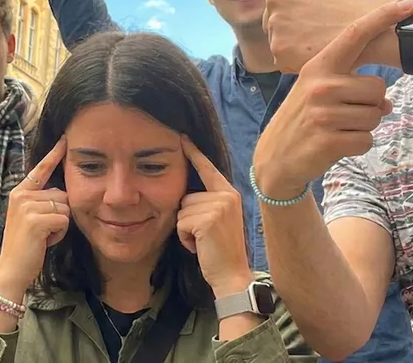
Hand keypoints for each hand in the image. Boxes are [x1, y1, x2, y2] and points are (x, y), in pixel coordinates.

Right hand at [0, 138, 69, 290]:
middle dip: (60, 214)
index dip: (54, 154)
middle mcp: (21, 195)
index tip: (65, 139)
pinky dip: (60, 234)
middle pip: (62, 194)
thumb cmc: (25, 246)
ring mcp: (27, 207)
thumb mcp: (30, 218)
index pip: (40, 169)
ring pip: (65, 207)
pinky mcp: (35, 220)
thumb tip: (63, 193)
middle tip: (42, 231)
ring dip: (60, 226)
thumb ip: (41, 202)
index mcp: (19, 192)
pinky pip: (64, 220)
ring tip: (43, 236)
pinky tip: (45, 241)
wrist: (12, 269)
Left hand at [177, 136, 252, 294]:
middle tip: (205, 236)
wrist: (232, 275)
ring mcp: (218, 206)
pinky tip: (200, 246)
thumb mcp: (218, 220)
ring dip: (185, 229)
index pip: (208, 169)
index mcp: (230, 194)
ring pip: (181, 210)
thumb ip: (208, 203)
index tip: (182, 137)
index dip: (194, 153)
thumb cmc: (220, 250)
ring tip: (203, 241)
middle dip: (188, 218)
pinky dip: (184, 238)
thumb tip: (187, 193)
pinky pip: (180, 223)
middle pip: (186, 197)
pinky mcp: (207, 219)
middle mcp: (227, 196)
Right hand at [254, 0, 412, 198]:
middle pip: (378, 87)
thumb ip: (348, 85)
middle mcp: (320, 86)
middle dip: (371, 104)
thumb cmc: (301, 118)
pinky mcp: (328, 141)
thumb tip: (386, 102)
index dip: (382, 19)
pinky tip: (335, 144)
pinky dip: (357, 145)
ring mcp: (323, 114)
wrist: (275, 156)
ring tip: (338, 128)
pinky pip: (366, 140)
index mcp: (317, 67)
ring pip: (375, 116)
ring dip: (364, 126)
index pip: (354, 37)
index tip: (408, 4)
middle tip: (345, 113)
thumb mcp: (314, 90)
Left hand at [264, 0, 395, 72]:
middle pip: (273, 23)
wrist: (369, 29)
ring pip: (277, 42)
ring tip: (318, 44)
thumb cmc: (350, 12)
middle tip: (316, 36)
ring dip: (293, 48)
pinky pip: (281, 61)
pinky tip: (315, 55)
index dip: (297, 18)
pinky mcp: (277, 47)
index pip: (279, 6)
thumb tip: (284, 14)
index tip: (315, 21)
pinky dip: (295, 63)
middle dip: (290, 32)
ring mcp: (274, 23)